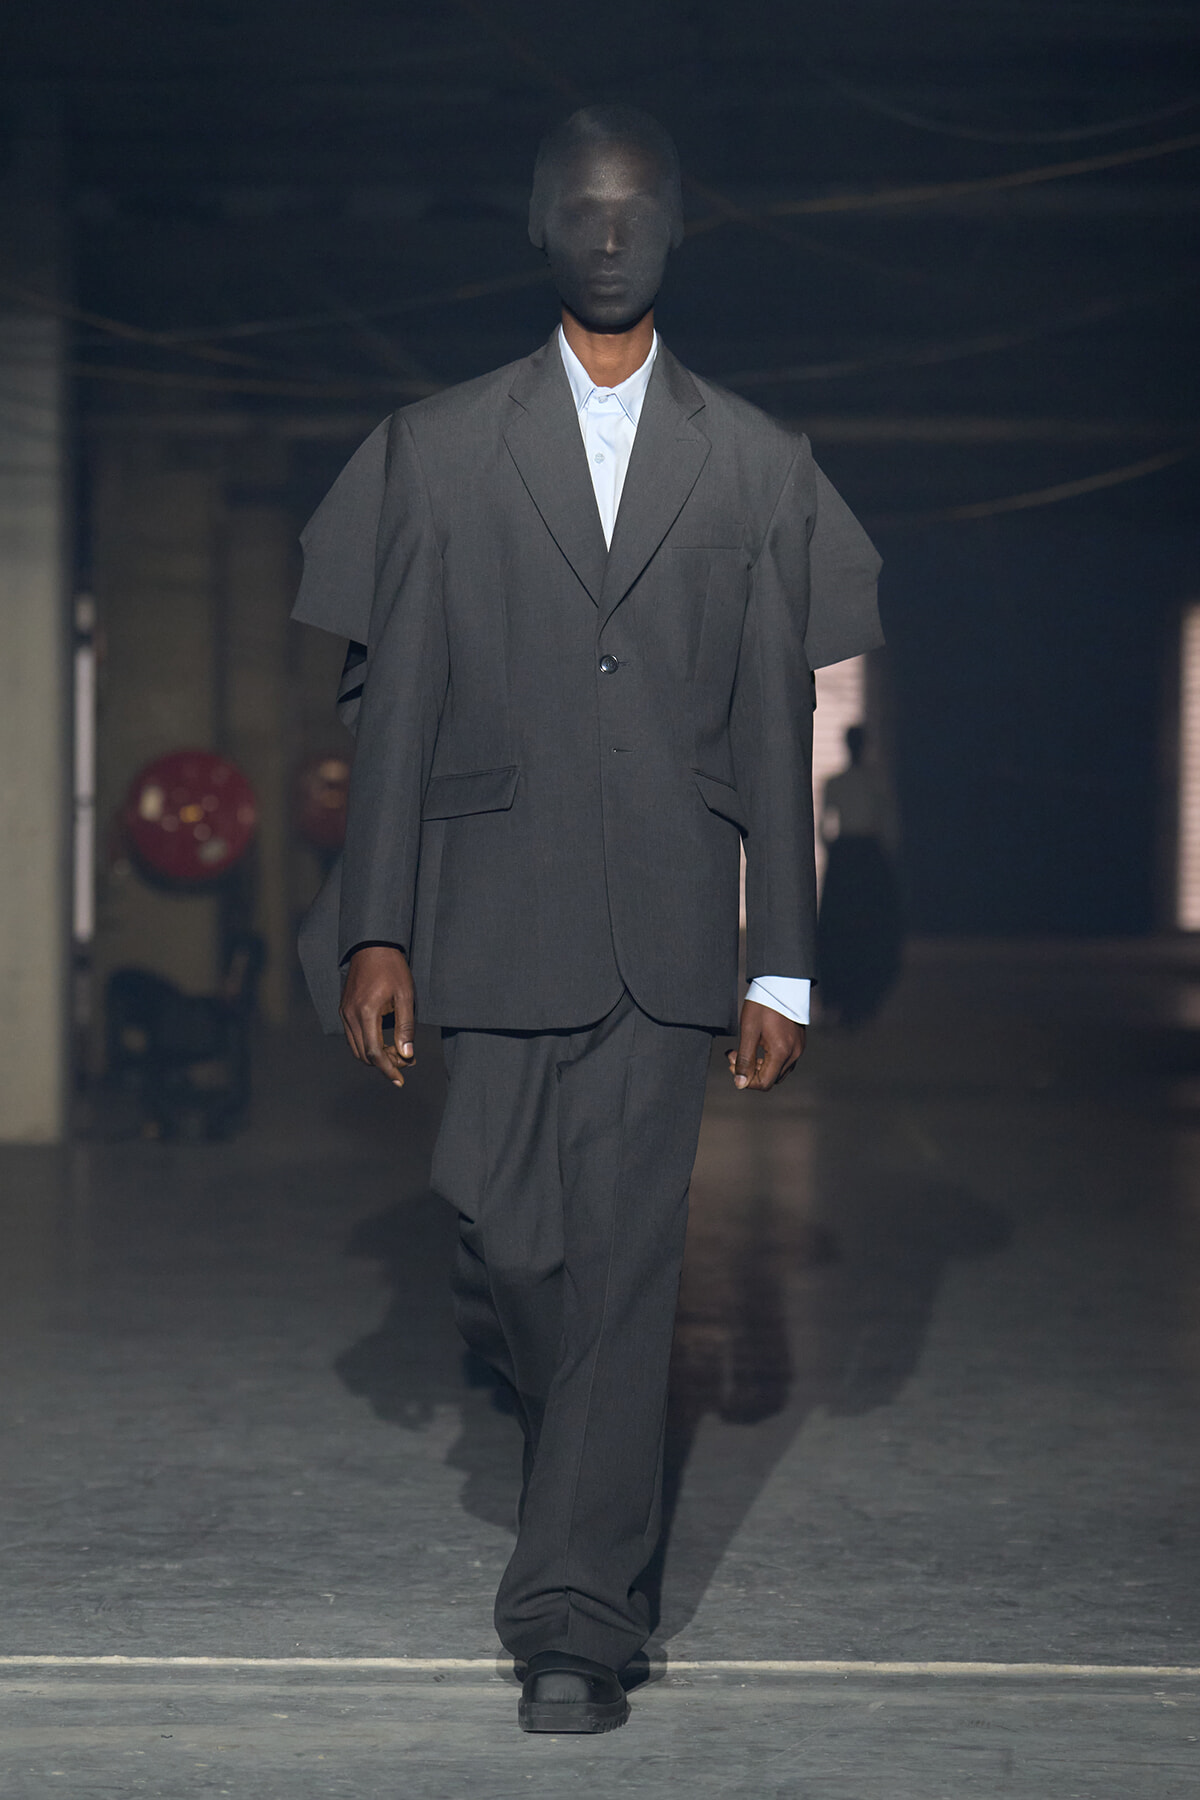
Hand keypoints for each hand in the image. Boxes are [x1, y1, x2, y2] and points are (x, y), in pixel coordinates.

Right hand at [339, 945, 416, 1087]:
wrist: (372, 946)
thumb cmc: (392, 968)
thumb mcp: (406, 996)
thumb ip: (406, 1027)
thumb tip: (406, 1055)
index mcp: (366, 1012)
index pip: (374, 1052)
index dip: (387, 1069)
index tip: (400, 1080)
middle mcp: (350, 1015)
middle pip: (363, 1055)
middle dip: (384, 1064)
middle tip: (406, 1062)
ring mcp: (344, 1012)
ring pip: (356, 1048)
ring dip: (375, 1056)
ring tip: (397, 1052)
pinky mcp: (344, 1009)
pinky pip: (352, 1036)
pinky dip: (367, 1045)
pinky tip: (384, 1042)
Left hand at [727, 1000, 804, 1091]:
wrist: (781, 983)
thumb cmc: (763, 1005)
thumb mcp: (749, 1031)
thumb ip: (744, 1059)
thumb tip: (740, 1084)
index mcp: (781, 1052)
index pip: (764, 1083)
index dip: (746, 1080)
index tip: (732, 1064)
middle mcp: (794, 1054)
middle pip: (771, 1078)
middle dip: (750, 1072)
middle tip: (733, 1055)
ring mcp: (798, 1048)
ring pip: (777, 1070)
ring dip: (759, 1066)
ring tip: (742, 1051)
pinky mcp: (799, 1042)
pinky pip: (784, 1060)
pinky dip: (769, 1059)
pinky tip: (757, 1046)